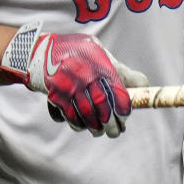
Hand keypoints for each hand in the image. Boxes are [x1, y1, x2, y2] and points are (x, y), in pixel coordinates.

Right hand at [0, 24, 147, 136]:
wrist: (41, 52)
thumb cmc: (78, 53)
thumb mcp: (100, 53)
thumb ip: (120, 70)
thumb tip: (143, 86)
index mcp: (100, 64)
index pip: (118, 91)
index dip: (123, 108)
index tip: (125, 116)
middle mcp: (85, 76)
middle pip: (104, 108)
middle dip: (111, 125)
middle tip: (115, 132)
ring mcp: (70, 88)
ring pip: (87, 117)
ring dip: (95, 128)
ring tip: (99, 131)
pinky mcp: (57, 97)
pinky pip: (71, 118)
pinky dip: (77, 124)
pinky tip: (82, 125)